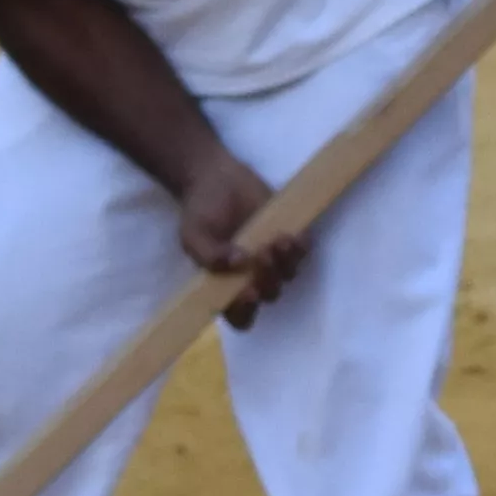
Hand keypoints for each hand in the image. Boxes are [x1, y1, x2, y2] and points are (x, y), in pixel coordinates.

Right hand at [177, 150, 314, 319]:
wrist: (215, 178)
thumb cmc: (201, 212)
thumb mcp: (193, 235)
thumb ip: (208, 255)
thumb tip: (236, 263)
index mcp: (227, 286)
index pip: (241, 317)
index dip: (246, 311)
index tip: (247, 294)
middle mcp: (252, 278)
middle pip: (269, 295)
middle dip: (268, 280)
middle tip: (260, 256)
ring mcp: (273, 259)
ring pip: (288, 276)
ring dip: (284, 264)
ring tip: (275, 241)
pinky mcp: (288, 238)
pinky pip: (302, 253)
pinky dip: (299, 248)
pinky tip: (288, 236)